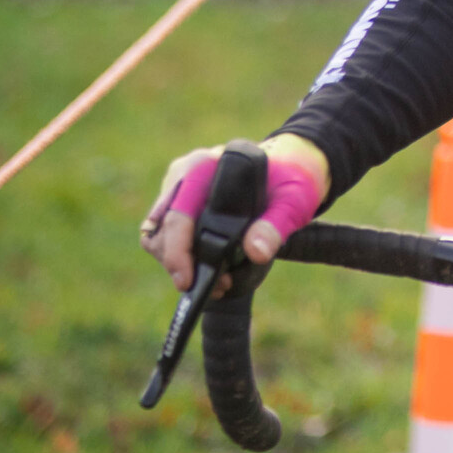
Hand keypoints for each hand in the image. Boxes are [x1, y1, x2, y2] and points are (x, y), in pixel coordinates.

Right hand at [139, 134, 328, 292]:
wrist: (289, 166)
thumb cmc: (291, 179)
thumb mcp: (293, 201)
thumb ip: (276, 225)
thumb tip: (255, 252)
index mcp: (205, 166)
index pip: (178, 213)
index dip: (178, 251)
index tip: (188, 281)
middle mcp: (184, 175)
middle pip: (162, 229)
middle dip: (182, 265)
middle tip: (219, 286)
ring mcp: (177, 189)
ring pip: (158, 237)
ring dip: (181, 265)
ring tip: (220, 281)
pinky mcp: (177, 204)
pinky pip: (165, 238)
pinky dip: (182, 258)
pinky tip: (208, 269)